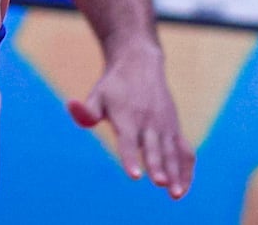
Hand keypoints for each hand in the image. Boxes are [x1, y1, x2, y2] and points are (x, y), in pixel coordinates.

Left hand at [66, 40, 192, 197]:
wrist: (141, 63)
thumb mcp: (97, 94)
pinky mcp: (174, 128)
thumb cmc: (115, 84)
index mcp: (128, 117)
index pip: (129, 142)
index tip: (135, 175)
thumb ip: (87, 109)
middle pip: (154, 148)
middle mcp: (149, 122)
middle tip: (159, 183)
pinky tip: (183, 188)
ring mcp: (164, 125)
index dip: (131, 158)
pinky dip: (186, 168)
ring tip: (175, 194)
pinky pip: (184, 150)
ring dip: (175, 173)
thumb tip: (71, 107)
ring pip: (172, 152)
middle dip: (157, 166)